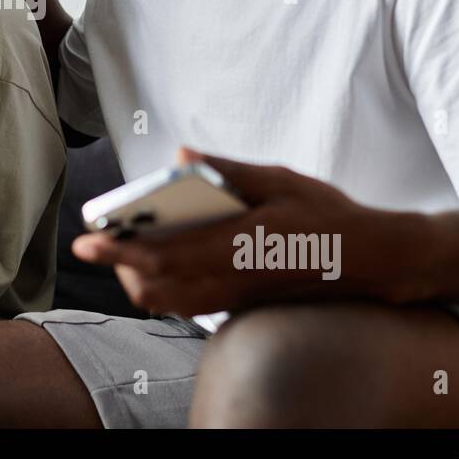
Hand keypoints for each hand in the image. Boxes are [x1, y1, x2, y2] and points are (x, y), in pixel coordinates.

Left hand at [71, 147, 405, 315]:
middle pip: (155, 288)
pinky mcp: (239, 304)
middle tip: (102, 239)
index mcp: (239, 246)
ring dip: (139, 278)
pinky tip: (160, 259)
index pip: (164, 256)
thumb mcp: (281, 180)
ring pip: (168, 301)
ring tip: (126, 246)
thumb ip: (228, 169)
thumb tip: (180, 155)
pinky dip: (162, 287)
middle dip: (119, 266)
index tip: (86, 242)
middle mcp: (232, 280)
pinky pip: (187, 304)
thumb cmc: (326, 215)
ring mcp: (235, 298)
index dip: (119, 252)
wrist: (372, 260)